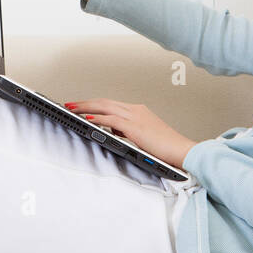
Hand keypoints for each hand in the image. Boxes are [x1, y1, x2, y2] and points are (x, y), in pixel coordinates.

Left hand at [63, 98, 195, 167]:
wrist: (182, 150)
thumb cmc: (166, 146)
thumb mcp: (144, 135)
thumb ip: (128, 130)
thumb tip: (113, 130)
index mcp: (138, 111)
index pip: (110, 103)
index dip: (93, 104)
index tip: (81, 106)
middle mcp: (136, 110)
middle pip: (104, 102)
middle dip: (85, 102)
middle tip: (70, 104)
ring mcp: (136, 117)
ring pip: (105, 107)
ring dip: (86, 108)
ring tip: (73, 109)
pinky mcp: (136, 128)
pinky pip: (112, 120)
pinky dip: (98, 118)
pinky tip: (88, 119)